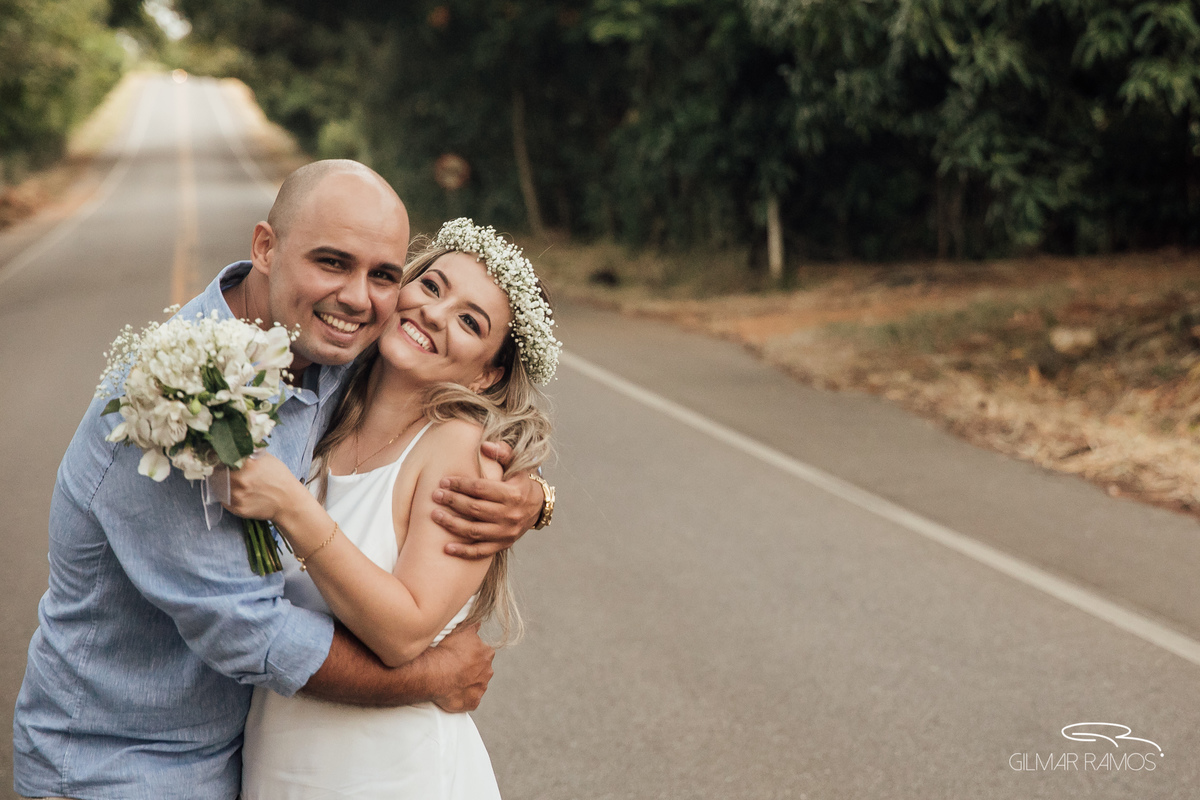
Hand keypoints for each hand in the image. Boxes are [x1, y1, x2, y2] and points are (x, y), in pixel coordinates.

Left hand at [223, 452, 305, 521]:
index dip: (218, 456)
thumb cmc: (279, 478)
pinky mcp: (236, 509)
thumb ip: (247, 451)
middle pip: (216, 472)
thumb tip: (232, 441)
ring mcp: (237, 496)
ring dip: (222, 483)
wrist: (288, 502)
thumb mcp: (266, 458)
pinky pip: (224, 499)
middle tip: (226, 470)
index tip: (218, 456)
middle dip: (220, 470)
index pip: (220, 456)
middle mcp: (239, 480)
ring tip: (234, 482)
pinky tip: (239, 492)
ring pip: (218, 486)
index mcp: (247, 464)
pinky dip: (227, 495)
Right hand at [427, 623, 494, 712]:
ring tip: (451, 680)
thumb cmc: (446, 650)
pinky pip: (470, 700)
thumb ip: (473, 625)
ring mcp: (480, 688)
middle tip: (455, 667)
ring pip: (476, 684)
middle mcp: (488, 671)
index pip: (482, 651)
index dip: (471, 652)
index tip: (459, 654)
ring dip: (467, 682)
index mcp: (487, 653)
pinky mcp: (473, 702)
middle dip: (471, 668)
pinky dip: (463, 697)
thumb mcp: (462, 630)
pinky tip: (453, 693)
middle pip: (481, 669)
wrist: (434, 674)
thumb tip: (478, 623)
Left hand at [432, 441, 543, 558]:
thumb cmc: (521, 482)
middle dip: (452, 501)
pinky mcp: (503, 545)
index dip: (461, 484)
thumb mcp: (517, 465)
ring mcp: (506, 532)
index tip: (444, 481)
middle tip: (435, 495)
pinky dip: (463, 551)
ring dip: (452, 524)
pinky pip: (480, 552)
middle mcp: (510, 515)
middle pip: (475, 509)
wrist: (538, 507)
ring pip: (475, 531)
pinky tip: (446, 548)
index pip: (481, 489)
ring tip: (435, 515)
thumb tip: (485, 445)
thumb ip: (502, 452)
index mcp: (513, 494)